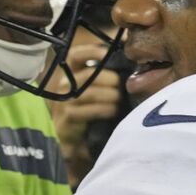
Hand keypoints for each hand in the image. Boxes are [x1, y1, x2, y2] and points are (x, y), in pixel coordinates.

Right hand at [50, 43, 123, 185]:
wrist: (76, 143)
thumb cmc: (91, 112)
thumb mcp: (97, 91)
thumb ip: (108, 76)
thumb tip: (131, 59)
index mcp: (71, 75)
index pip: (76, 56)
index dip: (91, 52)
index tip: (107, 54)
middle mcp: (64, 87)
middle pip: (86, 76)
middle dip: (107, 79)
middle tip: (122, 85)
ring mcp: (63, 104)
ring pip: (87, 93)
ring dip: (108, 96)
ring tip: (119, 100)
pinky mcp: (66, 121)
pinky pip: (85, 111)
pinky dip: (102, 109)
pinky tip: (113, 111)